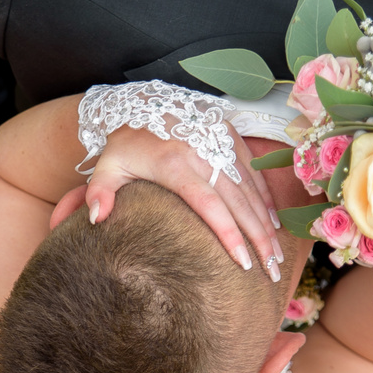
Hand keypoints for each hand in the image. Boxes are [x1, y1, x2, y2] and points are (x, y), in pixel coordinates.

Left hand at [84, 123, 284, 279]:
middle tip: (271, 270)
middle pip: (238, 202)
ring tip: (276, 256)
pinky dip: (265, 198)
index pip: (208, 205)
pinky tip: (273, 224)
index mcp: (174, 164)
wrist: (143, 101)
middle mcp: (203, 152)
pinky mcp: (230, 136)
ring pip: (250, 189)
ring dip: (266, 223)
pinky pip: (253, 172)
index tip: (243, 262)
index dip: (228, 234)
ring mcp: (220, 143)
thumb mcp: (106, 166)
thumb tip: (96, 219)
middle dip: (258, 237)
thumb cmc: (124, 143)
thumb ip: (99, 192)